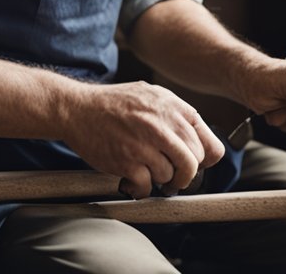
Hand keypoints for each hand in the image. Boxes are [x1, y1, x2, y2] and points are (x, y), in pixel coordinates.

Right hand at [60, 81, 224, 198]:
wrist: (77, 108)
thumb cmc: (114, 104)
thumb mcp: (151, 95)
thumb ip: (177, 113)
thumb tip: (200, 138)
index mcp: (172, 107)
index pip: (209, 145)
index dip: (205, 160)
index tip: (196, 165)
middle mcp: (161, 124)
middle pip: (193, 164)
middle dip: (184, 175)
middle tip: (172, 176)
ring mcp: (144, 144)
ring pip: (170, 177)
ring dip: (160, 180)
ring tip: (146, 171)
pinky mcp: (126, 162)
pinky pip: (147, 187)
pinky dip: (141, 189)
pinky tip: (132, 180)